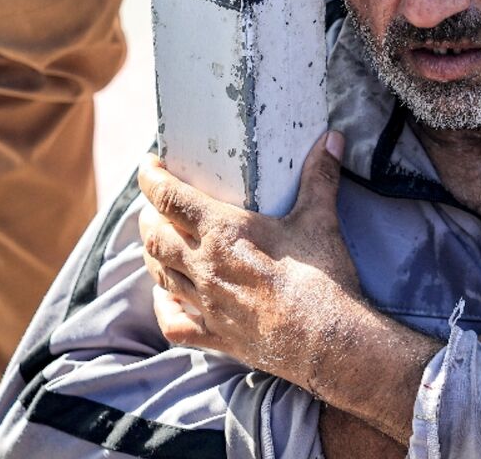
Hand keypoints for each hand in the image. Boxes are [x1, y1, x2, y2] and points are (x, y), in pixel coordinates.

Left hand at [138, 130, 363, 391]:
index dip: (150, 178)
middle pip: (154, 236)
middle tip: (156, 202)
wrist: (328, 341)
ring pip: (159, 274)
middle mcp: (204, 266)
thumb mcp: (319, 219)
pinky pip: (173, 322)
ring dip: (152, 253)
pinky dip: (164, 306)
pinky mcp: (216, 335)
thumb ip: (320, 176)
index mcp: (223, 232)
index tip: (149, 165)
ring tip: (157, 239)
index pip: (168, 197)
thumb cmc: (320, 278)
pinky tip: (167, 296)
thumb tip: (331, 139)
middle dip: (148, 214)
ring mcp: (206, 304)